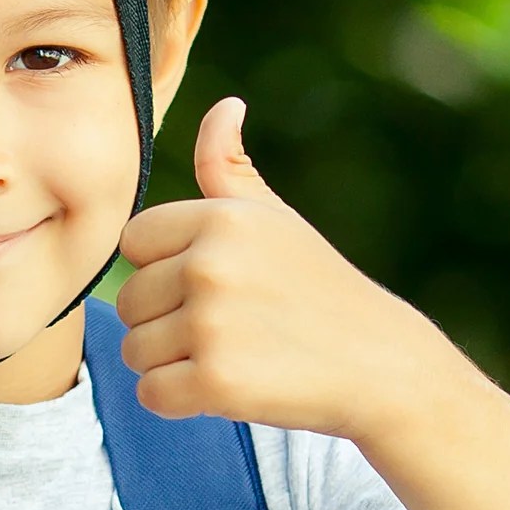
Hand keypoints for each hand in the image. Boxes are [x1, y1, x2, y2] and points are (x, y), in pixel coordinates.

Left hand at [113, 96, 462, 439]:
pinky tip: (228, 388)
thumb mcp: (276, 219)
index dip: (165, 269)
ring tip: (234, 355)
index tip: (215, 284)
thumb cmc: (318, 289)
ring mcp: (211, 323)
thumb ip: (230, 168)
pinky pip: (152, 395)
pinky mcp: (215, 380)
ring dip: (172, 364)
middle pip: (129, 301)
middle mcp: (210, 263)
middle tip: (231, 328)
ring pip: (135, 351)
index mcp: (219, 218)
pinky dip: (181, 402)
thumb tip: (225, 107)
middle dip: (166, 323)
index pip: (134, 243)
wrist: (380, 364)